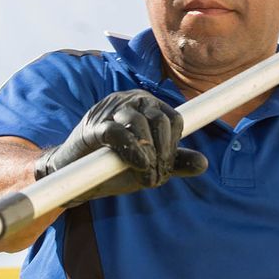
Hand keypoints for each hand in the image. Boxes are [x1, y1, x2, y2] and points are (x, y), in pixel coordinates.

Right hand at [34, 90, 208, 203]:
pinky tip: (139, 165)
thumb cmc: (113, 165)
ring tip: (147, 176)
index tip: (166, 167)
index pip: (174, 118)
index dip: (175, 145)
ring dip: (150, 155)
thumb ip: (174, 162)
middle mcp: (130, 101)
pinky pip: (118, 132)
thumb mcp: (149, 164)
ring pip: (141, 123)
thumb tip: (204, 164)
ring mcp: (110, 111)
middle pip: (160, 119)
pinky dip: (132, 150)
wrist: (74, 175)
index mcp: (147, 106)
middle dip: (164, 153)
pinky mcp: (94, 126)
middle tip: (157, 177)